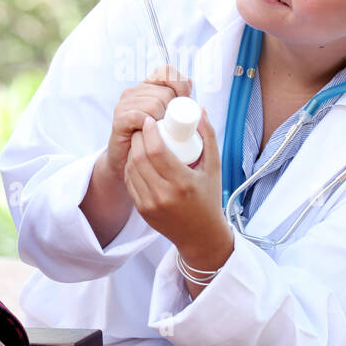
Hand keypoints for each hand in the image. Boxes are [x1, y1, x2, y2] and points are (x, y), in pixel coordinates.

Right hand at [103, 65, 192, 178]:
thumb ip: (181, 104)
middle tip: (174, 127)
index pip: (167, 71)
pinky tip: (149, 133)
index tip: (186, 102)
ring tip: (162, 134)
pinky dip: (148, 126)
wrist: (132, 164)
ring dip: (163, 122)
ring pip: (154, 104)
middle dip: (175, 110)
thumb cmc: (155, 142)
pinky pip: (139, 116)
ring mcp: (125, 103)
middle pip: (165, 92)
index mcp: (149, 87)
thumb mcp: (171, 120)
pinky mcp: (119, 118)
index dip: (181, 85)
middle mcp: (135, 91)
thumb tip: (193, 87)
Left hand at [123, 106, 232, 268]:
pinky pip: (130, 182)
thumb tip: (200, 111)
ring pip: (132, 169)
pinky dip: (131, 166)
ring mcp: (150, 204)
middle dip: (138, 137)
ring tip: (140, 140)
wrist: (200, 235)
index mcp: (183, 183)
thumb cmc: (209, 198)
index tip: (151, 120)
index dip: (149, 132)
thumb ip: (208, 136)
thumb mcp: (214, 167)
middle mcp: (164, 195)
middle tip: (143, 127)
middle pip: (140, 158)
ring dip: (132, 150)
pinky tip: (137, 157)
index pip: (156, 151)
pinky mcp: (142, 210)